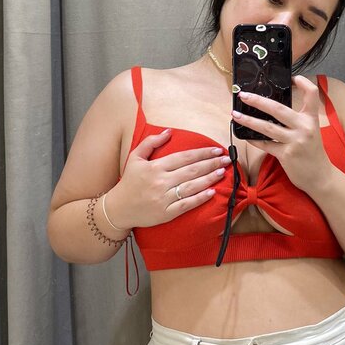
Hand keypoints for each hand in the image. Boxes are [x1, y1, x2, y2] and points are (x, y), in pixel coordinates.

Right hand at [106, 132, 230, 229]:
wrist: (118, 209)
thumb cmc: (128, 182)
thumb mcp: (135, 158)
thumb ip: (151, 143)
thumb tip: (169, 131)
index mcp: (155, 167)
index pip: (184, 157)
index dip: (202, 153)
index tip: (216, 150)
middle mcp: (161, 182)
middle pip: (192, 170)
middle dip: (212, 164)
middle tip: (227, 159)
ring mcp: (164, 198)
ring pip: (192, 187)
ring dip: (209, 178)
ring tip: (223, 172)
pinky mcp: (166, 213)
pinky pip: (186, 205)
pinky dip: (199, 199)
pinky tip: (211, 192)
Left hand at [231, 75, 331, 192]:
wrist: (321, 176)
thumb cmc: (314, 152)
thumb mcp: (311, 131)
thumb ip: (297, 120)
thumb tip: (273, 108)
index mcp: (312, 119)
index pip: (312, 94)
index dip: (303, 83)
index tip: (292, 77)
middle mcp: (304, 128)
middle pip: (278, 109)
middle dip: (258, 101)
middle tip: (243, 95)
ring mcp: (295, 142)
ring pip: (267, 128)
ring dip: (248, 120)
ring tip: (235, 114)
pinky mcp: (286, 155)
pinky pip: (265, 145)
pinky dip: (254, 139)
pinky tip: (244, 135)